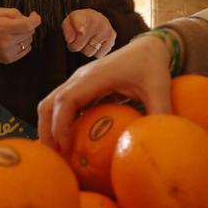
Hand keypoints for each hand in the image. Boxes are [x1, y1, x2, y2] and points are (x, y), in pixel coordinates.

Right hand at [0, 7, 41, 63]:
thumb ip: (12, 12)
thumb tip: (27, 17)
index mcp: (3, 28)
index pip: (29, 25)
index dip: (36, 19)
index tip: (34, 15)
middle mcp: (7, 42)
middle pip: (30, 32)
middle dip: (27, 25)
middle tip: (16, 23)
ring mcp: (8, 52)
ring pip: (29, 41)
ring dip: (25, 35)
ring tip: (12, 32)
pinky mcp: (8, 60)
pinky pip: (25, 50)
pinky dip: (23, 44)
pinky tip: (14, 40)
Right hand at [37, 35, 171, 154]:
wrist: (148, 47)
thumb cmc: (153, 66)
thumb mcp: (160, 89)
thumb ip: (161, 113)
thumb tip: (160, 143)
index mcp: (95, 76)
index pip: (66, 100)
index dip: (60, 125)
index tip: (65, 149)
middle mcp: (80, 78)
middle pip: (48, 104)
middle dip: (46, 131)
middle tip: (53, 159)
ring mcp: (78, 82)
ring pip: (50, 104)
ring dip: (48, 128)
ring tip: (57, 156)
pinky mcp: (81, 87)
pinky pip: (61, 106)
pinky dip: (58, 124)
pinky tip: (68, 146)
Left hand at [61, 8, 114, 57]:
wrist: (96, 18)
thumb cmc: (80, 22)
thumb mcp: (69, 22)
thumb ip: (67, 30)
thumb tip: (70, 40)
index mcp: (82, 15)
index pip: (79, 21)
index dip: (79, 27)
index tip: (81, 31)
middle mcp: (97, 21)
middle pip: (79, 46)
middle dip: (75, 46)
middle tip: (77, 40)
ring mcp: (106, 29)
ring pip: (89, 52)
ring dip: (86, 49)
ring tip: (87, 40)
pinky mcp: (112, 37)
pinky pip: (99, 55)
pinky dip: (95, 52)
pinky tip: (95, 43)